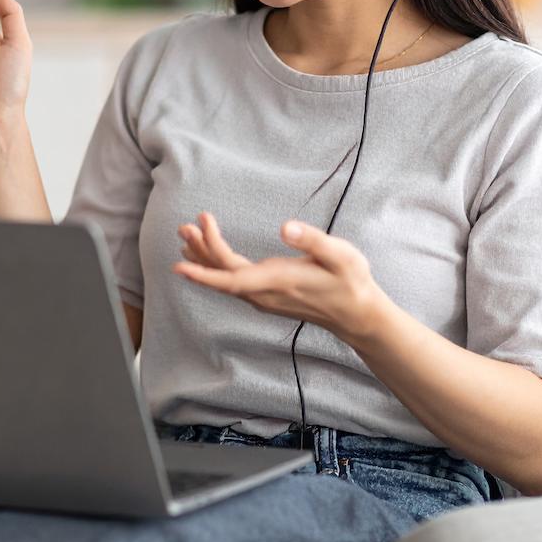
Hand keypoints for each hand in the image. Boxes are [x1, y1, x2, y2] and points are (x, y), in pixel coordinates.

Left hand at [173, 212, 387, 341]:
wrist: (356, 315)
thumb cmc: (351, 282)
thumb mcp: (341, 256)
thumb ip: (312, 241)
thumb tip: (285, 227)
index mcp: (278, 281)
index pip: (233, 277)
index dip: (205, 267)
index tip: (185, 252)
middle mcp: (265, 293)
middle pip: (223, 275)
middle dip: (201, 251)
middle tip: (184, 226)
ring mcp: (264, 297)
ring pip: (225, 280)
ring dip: (204, 258)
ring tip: (186, 235)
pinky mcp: (266, 296)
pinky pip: (232, 283)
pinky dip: (215, 267)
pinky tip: (205, 256)